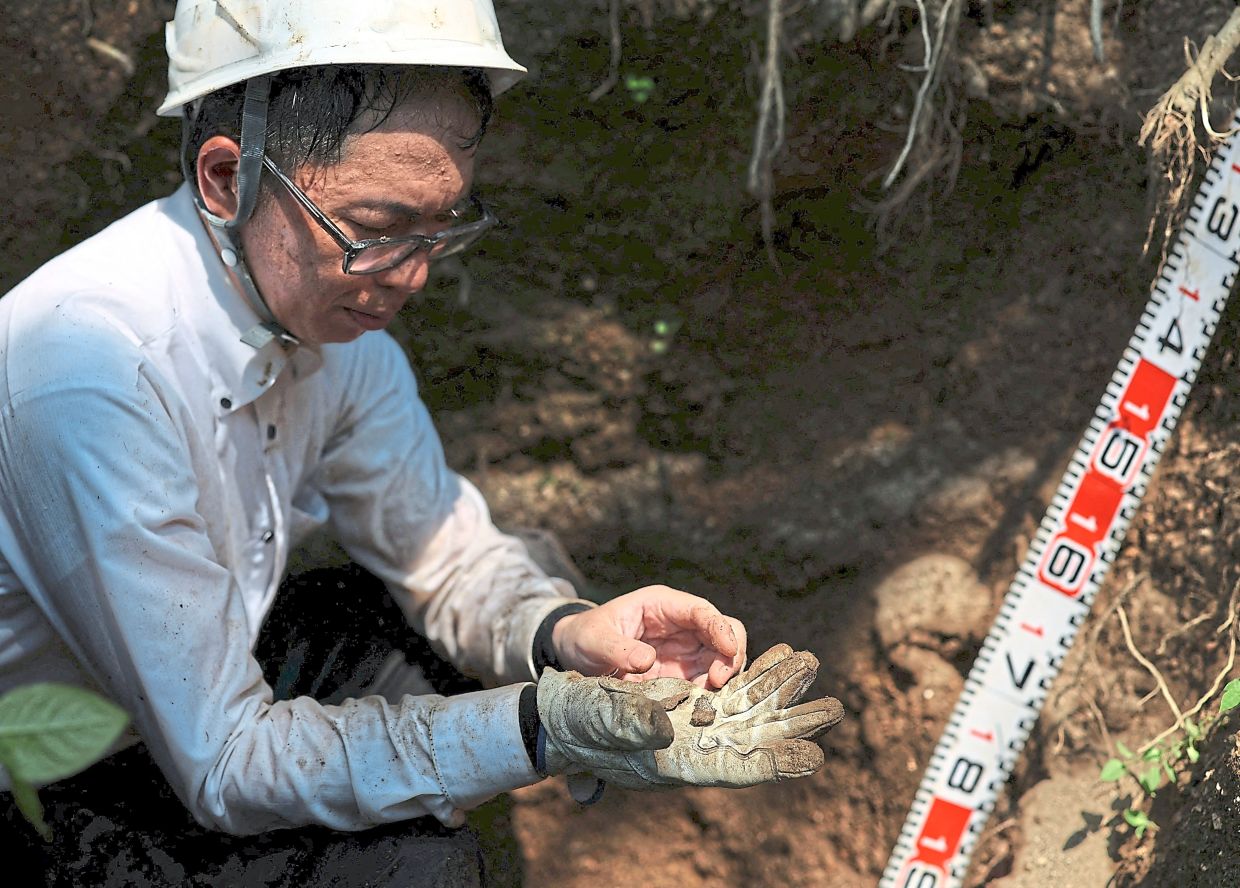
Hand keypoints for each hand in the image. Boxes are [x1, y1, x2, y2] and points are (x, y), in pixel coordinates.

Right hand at [535, 644, 843, 789]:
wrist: (562, 712)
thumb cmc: (575, 722)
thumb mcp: (595, 719)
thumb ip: (629, 723)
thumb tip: (662, 727)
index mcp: (673, 763)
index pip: (731, 769)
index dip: (772, 765)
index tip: (811, 759)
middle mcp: (695, 746)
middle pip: (756, 738)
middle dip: (795, 724)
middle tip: (835, 709)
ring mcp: (697, 723)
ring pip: (751, 706)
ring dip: (784, 687)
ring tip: (813, 664)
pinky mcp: (694, 699)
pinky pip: (736, 686)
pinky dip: (759, 671)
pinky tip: (783, 654)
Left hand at [552, 585, 745, 687]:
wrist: (575, 653)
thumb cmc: (585, 635)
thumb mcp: (594, 639)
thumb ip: (618, 648)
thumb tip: (646, 661)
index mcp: (662, 605)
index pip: (701, 611)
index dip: (720, 628)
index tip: (728, 649)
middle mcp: (680, 626)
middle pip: (723, 632)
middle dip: (729, 655)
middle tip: (718, 682)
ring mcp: (683, 651)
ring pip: (720, 659)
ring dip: (722, 677)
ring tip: (707, 699)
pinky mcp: (680, 675)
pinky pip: (705, 681)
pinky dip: (709, 693)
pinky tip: (700, 705)